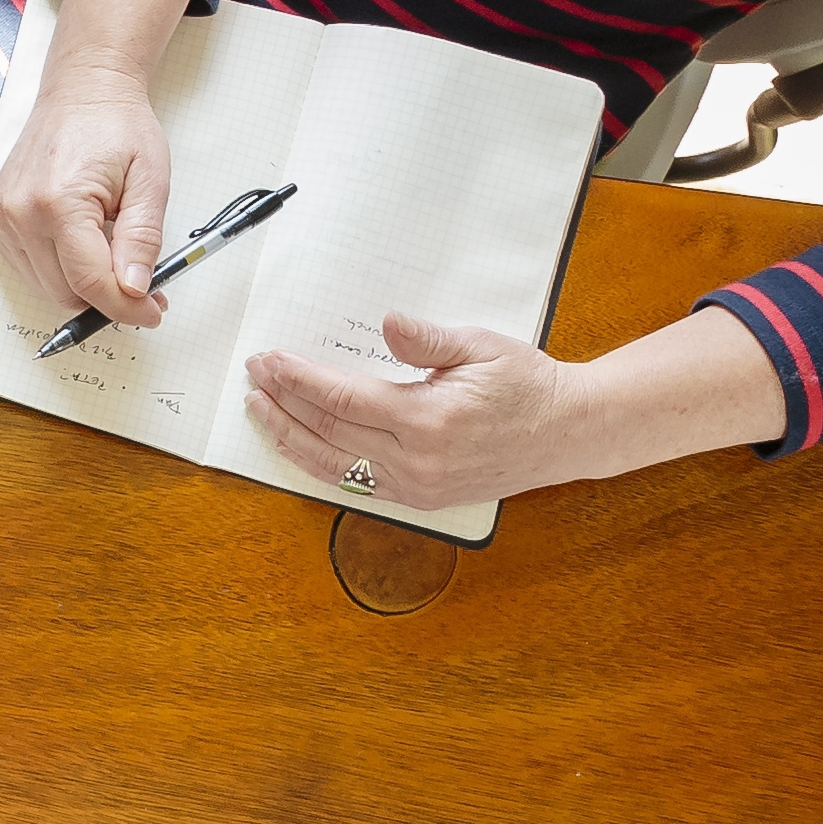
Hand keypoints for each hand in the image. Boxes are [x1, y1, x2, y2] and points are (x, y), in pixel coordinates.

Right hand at [0, 52, 175, 331]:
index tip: (151, 313)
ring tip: (110, 246)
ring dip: (83, 282)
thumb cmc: (116, 127)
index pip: (91, 282)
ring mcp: (3, 218)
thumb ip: (142, 239)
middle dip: (107, 297)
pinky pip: (31, 268)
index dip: (126, 308)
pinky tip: (82, 239)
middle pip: (65, 293)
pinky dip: (61, 267)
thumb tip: (136, 288)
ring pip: (47, 287)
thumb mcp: (150, 181)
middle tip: (141, 283)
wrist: (83, 92)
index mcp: (59, 202)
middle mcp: (21, 213)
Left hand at [239, 309, 578, 513]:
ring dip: (290, 438)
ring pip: (334, 467)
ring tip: (260, 412)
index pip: (343, 400)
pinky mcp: (420, 499)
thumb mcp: (481, 346)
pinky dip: (320, 464)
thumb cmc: (528, 385)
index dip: (299, 380)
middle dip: (284, 404)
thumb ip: (428, 339)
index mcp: (429, 420)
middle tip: (255, 379)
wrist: (567, 432)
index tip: (270, 361)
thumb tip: (388, 324)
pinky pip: (356, 485)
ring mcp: (417, 486)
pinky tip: (298, 445)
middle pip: (329, 432)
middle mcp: (417, 461)